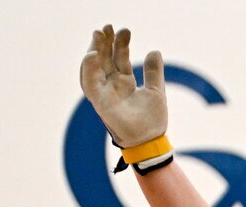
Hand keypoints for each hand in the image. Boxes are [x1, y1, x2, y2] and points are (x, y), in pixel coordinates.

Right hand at [80, 25, 166, 147]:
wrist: (150, 141)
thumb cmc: (152, 121)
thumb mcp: (156, 92)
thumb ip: (153, 72)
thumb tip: (155, 51)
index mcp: (124, 82)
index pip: (119, 57)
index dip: (121, 43)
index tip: (125, 30)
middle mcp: (112, 85)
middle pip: (104, 58)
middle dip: (105, 41)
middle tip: (108, 26)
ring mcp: (105, 92)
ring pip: (94, 66)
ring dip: (94, 49)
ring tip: (99, 34)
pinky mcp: (99, 102)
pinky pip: (89, 83)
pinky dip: (89, 68)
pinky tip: (94, 54)